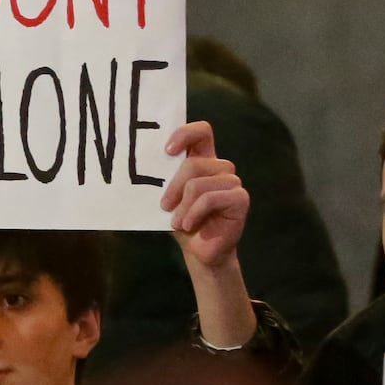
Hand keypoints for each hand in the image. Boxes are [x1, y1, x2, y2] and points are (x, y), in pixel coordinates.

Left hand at [162, 121, 257, 347]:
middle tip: (164, 206)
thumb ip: (164, 180)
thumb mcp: (168, 198)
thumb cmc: (181, 222)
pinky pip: (211, 198)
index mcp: (203, 160)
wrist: (198, 253)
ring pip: (200, 182)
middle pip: (195, 162)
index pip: (202, 132)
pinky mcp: (240, 199)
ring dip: (183, 205)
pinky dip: (195, 212)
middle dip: (174, 186)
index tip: (167, 151)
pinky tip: (189, 225)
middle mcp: (220, 168)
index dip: (185, 134)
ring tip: (177, 222)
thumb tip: (144, 166)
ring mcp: (232, 182)